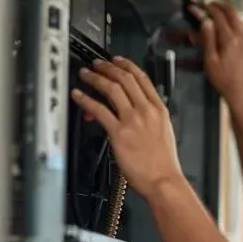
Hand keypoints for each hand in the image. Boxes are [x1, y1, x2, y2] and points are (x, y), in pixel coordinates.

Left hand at [71, 57, 183, 199]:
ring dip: (95, 78)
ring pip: (111, 88)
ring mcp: (132, 120)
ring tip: (85, 75)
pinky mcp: (119, 133)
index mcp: (159, 110)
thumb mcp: (164, 133)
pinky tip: (78, 95)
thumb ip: (151, 118)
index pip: (142, 79)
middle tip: (96, 64)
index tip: (117, 61)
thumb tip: (136, 111)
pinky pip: (98, 109)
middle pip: (125, 78)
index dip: (127, 65)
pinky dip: (85, 99)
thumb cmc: (164, 163)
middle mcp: (146, 111)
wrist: (163, 180)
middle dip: (108, 67)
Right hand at [191, 2, 242, 105]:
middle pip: (232, 12)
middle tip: (209, 6)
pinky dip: (235, 19)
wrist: (241, 92)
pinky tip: (229, 24)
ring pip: (239, 17)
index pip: (219, 16)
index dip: (208, 9)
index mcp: (230, 39)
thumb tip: (205, 20)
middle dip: (220, 6)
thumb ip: (208, 39)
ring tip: (217, 12)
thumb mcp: (210, 61)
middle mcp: (241, 35)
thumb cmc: (223, 79)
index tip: (199, 6)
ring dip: (228, 11)